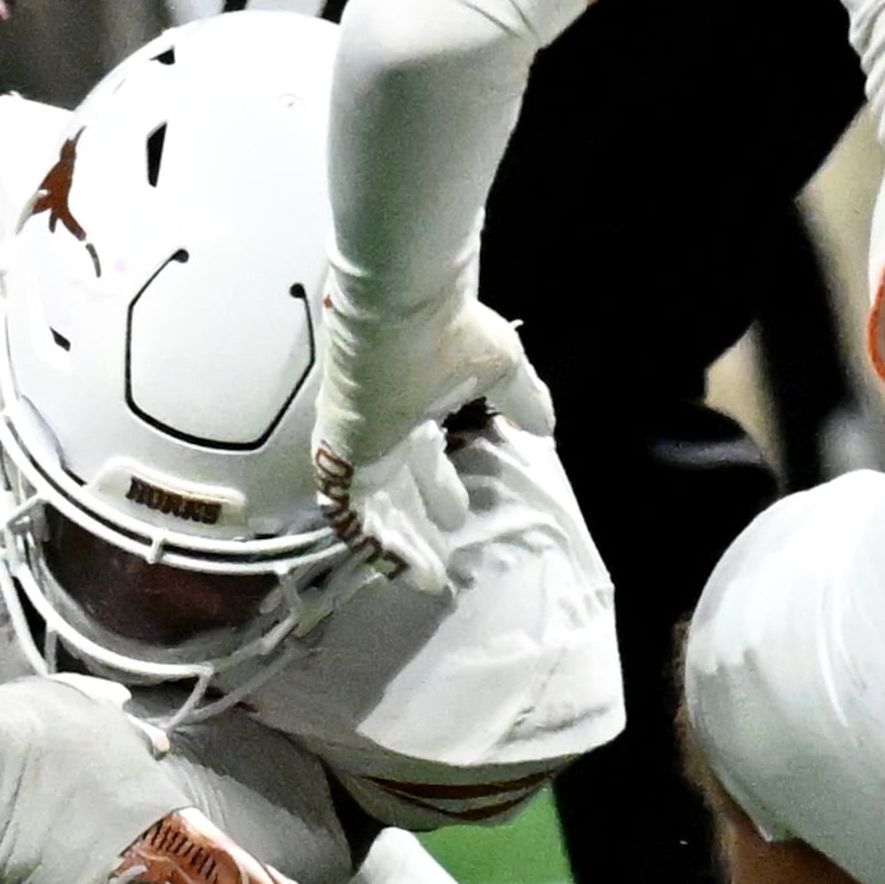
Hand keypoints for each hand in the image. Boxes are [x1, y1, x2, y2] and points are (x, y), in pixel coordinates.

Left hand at [310, 294, 552, 594]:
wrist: (404, 309)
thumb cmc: (451, 332)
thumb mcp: (501, 368)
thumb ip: (522, 401)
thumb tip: (544, 429)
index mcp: (411, 405)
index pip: (418, 457)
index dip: (439, 488)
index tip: (461, 516)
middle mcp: (379, 427)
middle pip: (392, 489)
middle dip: (415, 526)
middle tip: (440, 559)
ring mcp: (355, 442)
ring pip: (370, 507)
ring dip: (398, 541)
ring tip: (427, 574)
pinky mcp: (340, 454)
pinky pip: (349, 510)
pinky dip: (373, 538)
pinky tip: (401, 564)